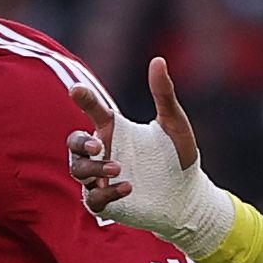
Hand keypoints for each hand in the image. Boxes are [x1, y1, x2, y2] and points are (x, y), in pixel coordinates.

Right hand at [65, 59, 236, 253]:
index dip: (83, 99)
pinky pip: (93, 198)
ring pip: (78, 171)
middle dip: (80, 142)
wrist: (188, 194)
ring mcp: (102, 178)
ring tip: (119, 167)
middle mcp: (104, 152)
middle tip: (99, 144)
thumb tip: (158, 60)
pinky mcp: (107, 202)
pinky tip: (128, 187)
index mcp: (115, 129)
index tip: (77, 90)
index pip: (92, 110)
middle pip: (74, 144)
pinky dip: (106, 192)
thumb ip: (164, 94)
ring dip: (93, 168)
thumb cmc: (178, 155)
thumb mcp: (174, 123)